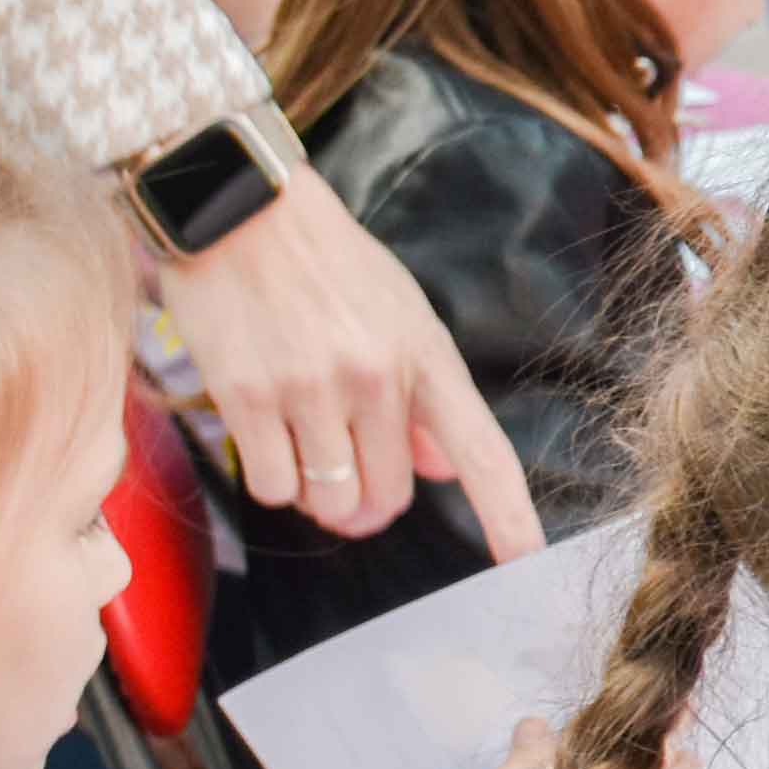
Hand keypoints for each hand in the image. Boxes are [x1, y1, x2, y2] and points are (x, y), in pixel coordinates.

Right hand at [162, 165, 544, 556]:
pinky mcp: (250, 397)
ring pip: (329, 500)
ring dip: (316, 494)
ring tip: (303, 446)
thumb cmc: (324, 262)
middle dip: (368, 502)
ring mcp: (312, 388)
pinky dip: (272, 479)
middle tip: (346, 474)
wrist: (240, 206)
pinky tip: (266, 435)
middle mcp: (377, 376)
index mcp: (425, 354)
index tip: (528, 562)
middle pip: (389, 495)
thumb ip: (422, 396)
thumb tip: (444, 470)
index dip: (508, 515)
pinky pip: (273, 486)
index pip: (480, 451)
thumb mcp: (396, 312)